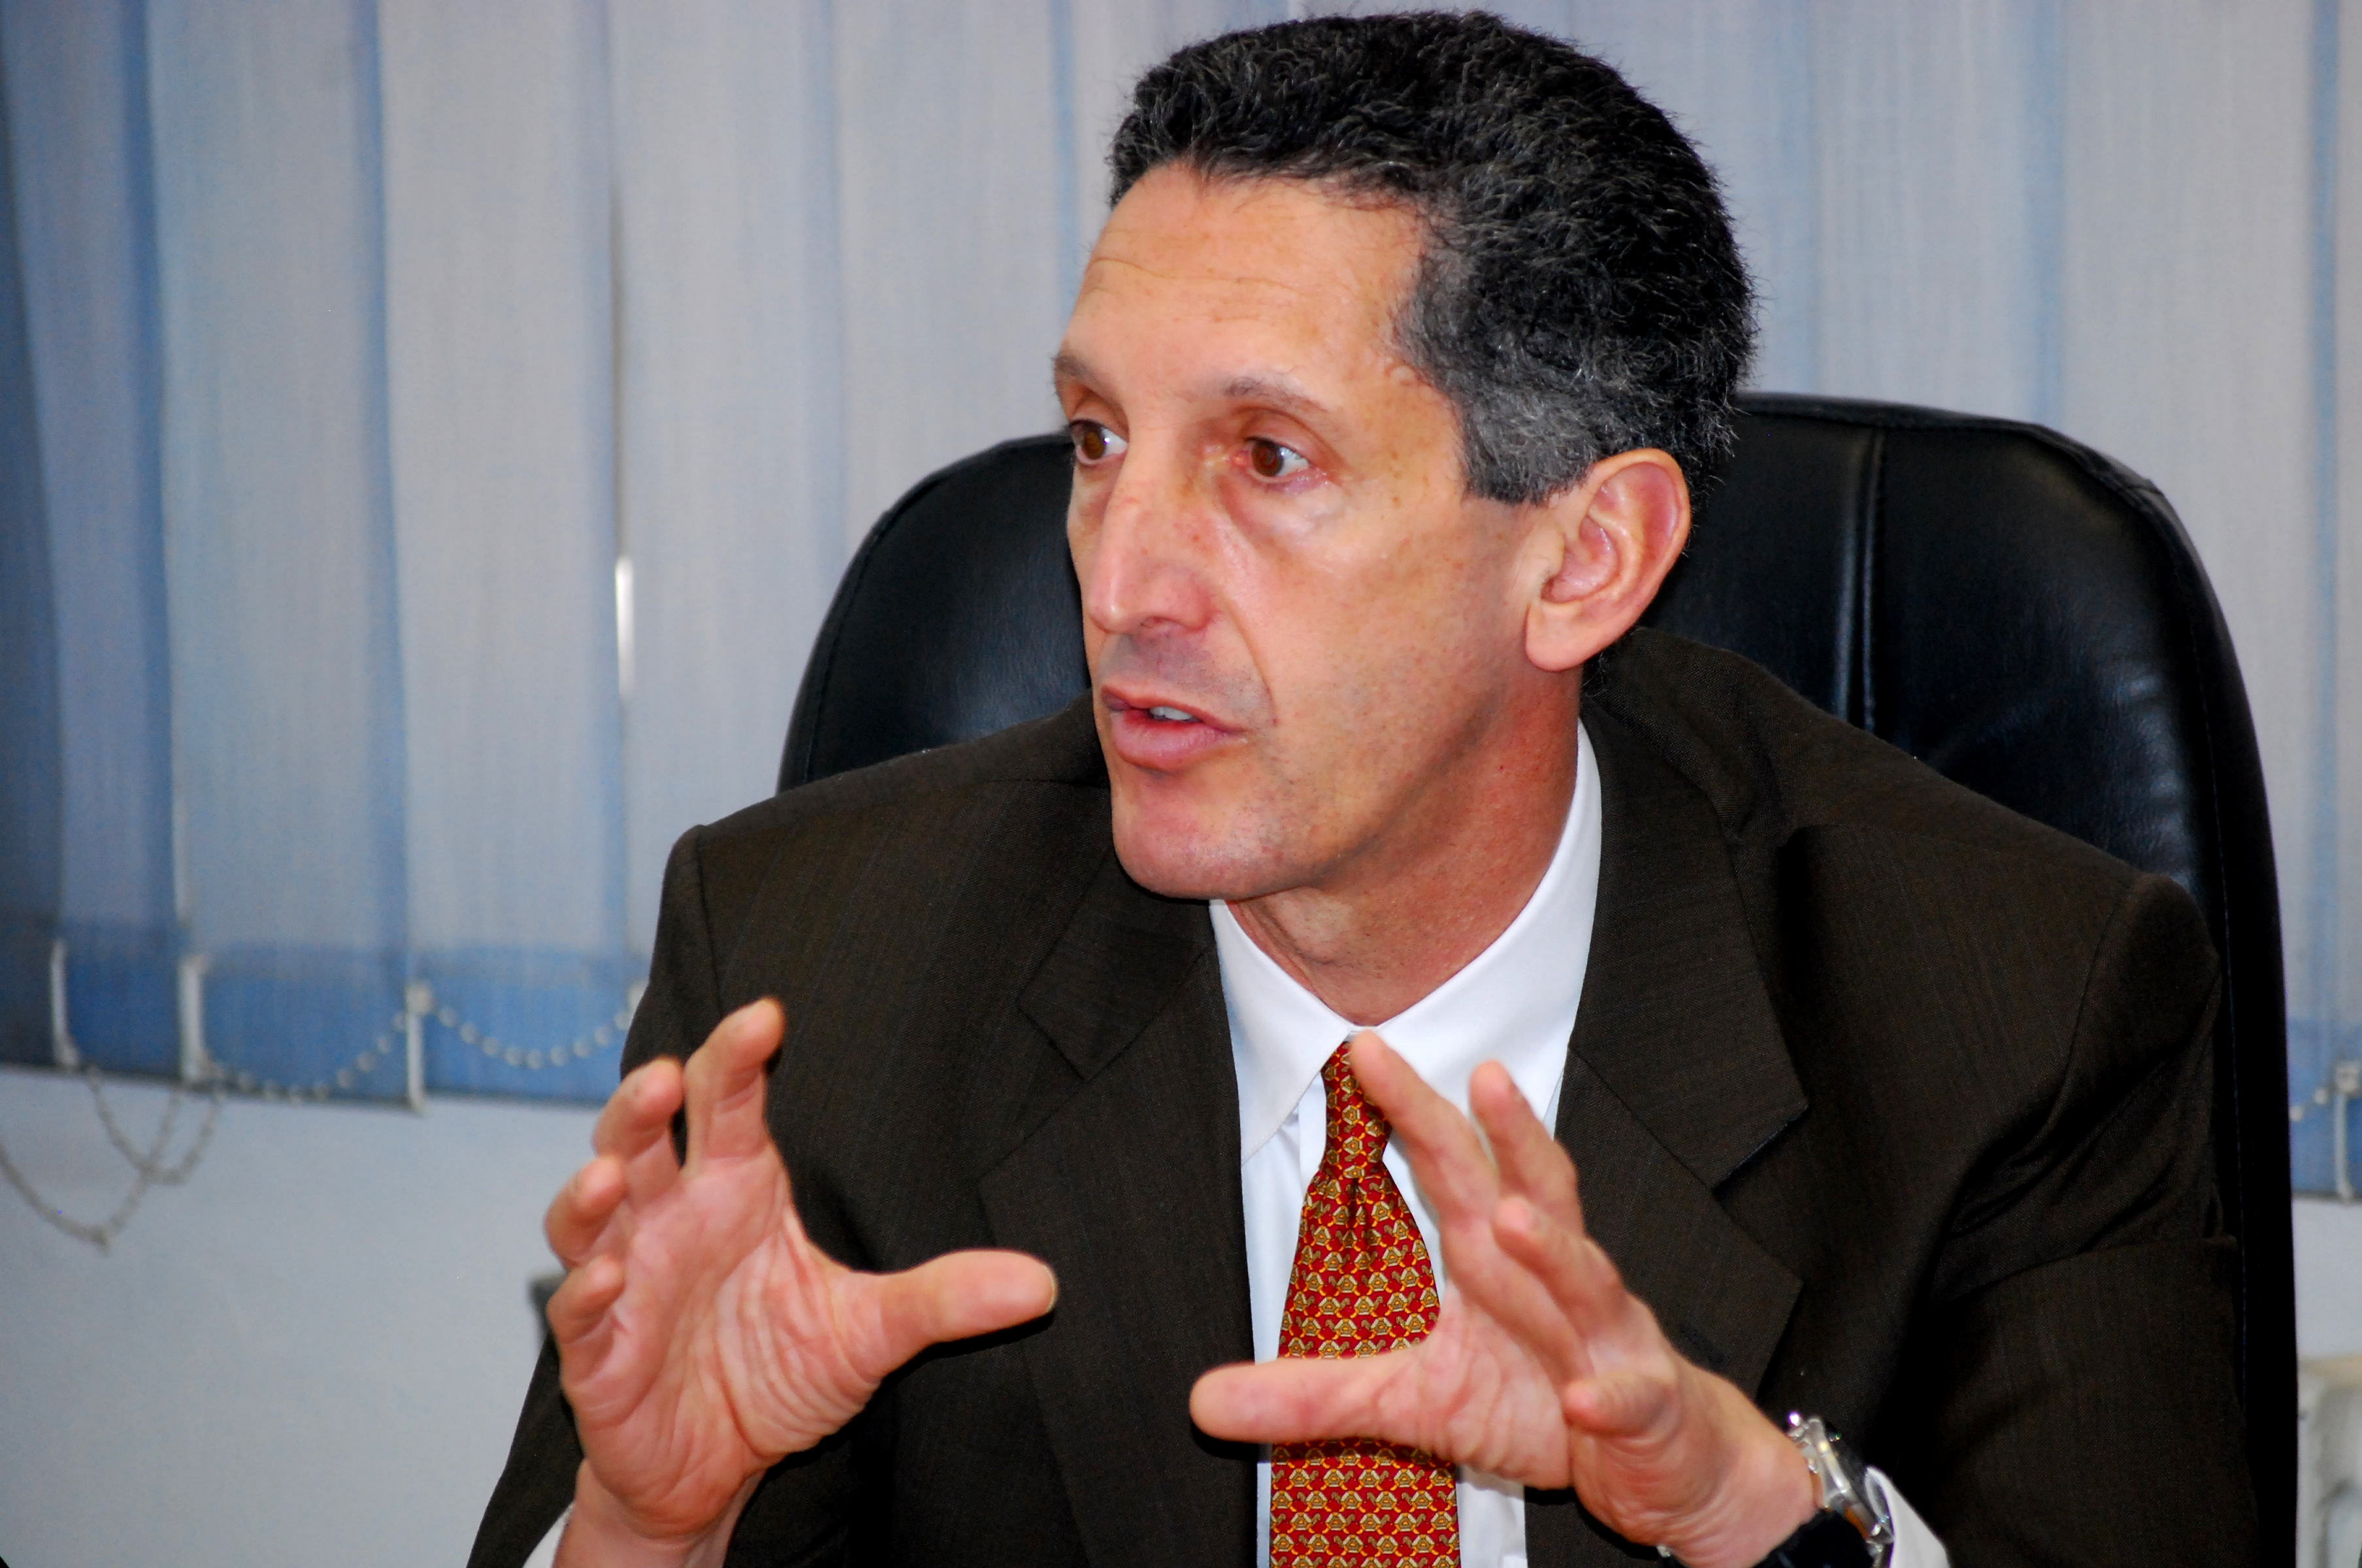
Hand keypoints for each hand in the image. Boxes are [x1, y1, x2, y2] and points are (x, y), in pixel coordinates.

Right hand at [543, 1000, 1057, 1566]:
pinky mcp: (598, 1352)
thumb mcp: (872, 1333)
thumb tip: (1043, 1282)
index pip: (729, 1103)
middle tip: (664, 1076)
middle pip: (643, 1136)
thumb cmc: (779, 1376)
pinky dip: (587, 1292)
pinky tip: (610, 1277)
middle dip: (643, 1103)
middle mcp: (673, 1218)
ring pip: (589, 1214)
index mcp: (736, 1189)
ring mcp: (628, 1278)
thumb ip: (945, 1298)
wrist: (716, 1471)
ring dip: (593, 1189)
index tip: (767, 1016)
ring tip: (614, 1171)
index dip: (738, 1056)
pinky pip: (580, 1312)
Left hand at [1189, 1033, 1812, 1567]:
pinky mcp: (1643, 1402)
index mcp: (1495, 1256)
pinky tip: (1584, 1397)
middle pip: (1531, 1188)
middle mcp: (1555, 1275)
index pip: (1453, 1163)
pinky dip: (1610, 1393)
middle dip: (1509, 1131)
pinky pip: (1628, 1394)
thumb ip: (1315, 1394)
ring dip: (1554, 1248)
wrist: (1658, 1456)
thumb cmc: (1539, 1399)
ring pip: (1588, 1276)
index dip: (1413, 1108)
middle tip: (1482, 1072)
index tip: (1362, 1047)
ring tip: (1511, 1216)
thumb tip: (1201, 1400)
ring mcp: (1607, 1333)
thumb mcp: (1414, 1400)